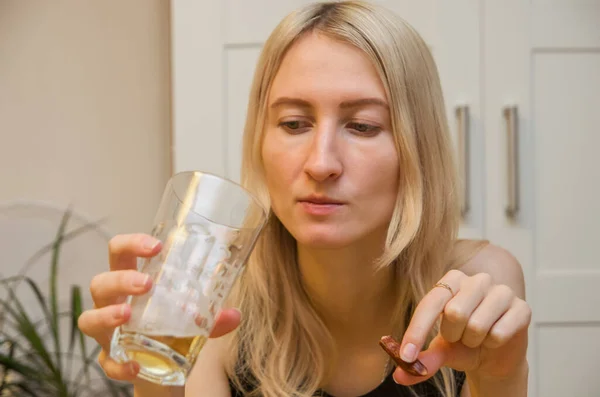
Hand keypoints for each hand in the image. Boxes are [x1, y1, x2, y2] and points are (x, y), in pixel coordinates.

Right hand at [78, 233, 240, 381]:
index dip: (131, 244)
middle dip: (120, 280)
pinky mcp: (111, 359)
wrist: (166, 366)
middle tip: (147, 284)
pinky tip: (136, 366)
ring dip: (106, 315)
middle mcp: (113, 303)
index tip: (156, 246)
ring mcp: (108, 331)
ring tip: (127, 315)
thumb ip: (213, 317)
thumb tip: (234, 315)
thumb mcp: (195, 318)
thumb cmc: (173, 326)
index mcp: (131, 281)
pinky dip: (118, 365)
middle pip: (100, 282)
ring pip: (89, 319)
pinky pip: (106, 362)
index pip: (120, 253)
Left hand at [393, 269, 530, 384]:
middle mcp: (477, 280)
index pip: (430, 303)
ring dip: (474, 341)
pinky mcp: (522, 308)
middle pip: (455, 312)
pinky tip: (495, 339)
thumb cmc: (463, 344)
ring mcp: (502, 291)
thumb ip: (423, 359)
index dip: (417, 331)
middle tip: (461, 337)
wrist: (496, 356)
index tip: (406, 356)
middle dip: (454, 335)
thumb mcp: (440, 350)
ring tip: (478, 338)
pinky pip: (499, 333)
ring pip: (477, 324)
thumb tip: (401, 375)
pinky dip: (492, 344)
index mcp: (451, 281)